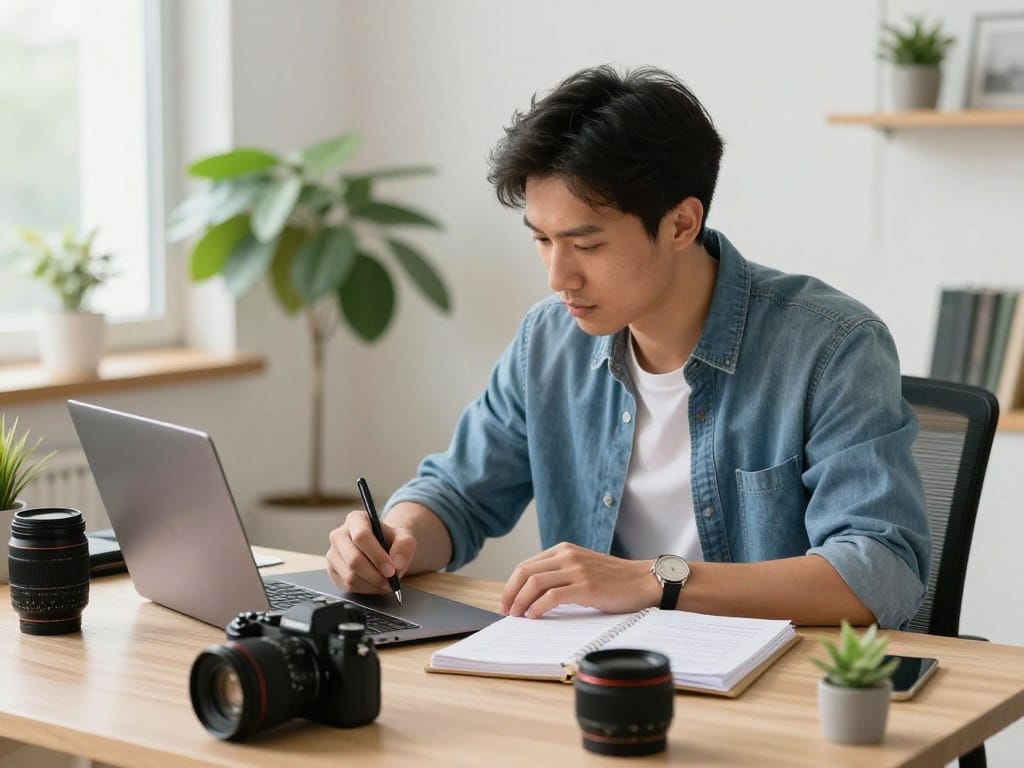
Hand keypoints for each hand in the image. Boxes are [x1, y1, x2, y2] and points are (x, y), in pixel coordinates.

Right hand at [326, 509, 416, 593]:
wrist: (382, 547)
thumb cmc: (391, 540)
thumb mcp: (404, 537)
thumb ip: (405, 546)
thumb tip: (396, 564)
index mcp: (356, 519)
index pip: (361, 536)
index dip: (377, 556)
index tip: (391, 570)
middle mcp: (339, 534)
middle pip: (353, 559)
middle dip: (375, 575)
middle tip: (391, 582)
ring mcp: (333, 553)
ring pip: (350, 576)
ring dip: (372, 584)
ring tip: (386, 584)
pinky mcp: (332, 570)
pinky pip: (347, 585)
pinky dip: (365, 589)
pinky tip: (376, 585)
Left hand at [499, 542, 659, 617]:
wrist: (644, 581)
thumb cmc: (614, 579)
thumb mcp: (583, 567)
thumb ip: (561, 572)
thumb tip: (532, 593)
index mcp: (564, 549)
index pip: (526, 565)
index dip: (511, 584)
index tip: (506, 601)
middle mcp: (568, 555)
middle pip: (525, 572)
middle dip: (510, 593)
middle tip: (506, 610)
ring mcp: (577, 570)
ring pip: (535, 583)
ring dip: (520, 601)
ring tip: (517, 616)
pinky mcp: (586, 586)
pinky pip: (552, 596)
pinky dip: (538, 607)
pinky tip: (534, 616)